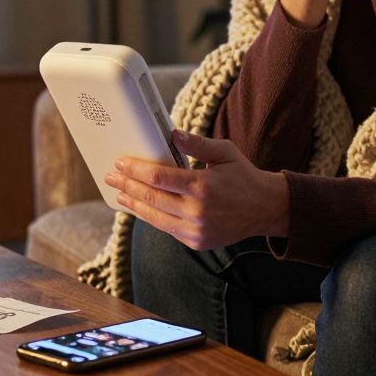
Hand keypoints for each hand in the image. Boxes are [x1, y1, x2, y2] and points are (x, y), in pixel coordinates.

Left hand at [104, 130, 288, 249]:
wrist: (265, 209)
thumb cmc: (243, 176)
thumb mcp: (225, 152)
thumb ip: (197, 144)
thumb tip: (172, 134)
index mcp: (202, 187)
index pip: (158, 178)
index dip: (135, 170)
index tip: (120, 163)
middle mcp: (197, 212)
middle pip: (151, 198)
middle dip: (126, 187)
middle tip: (110, 177)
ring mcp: (196, 230)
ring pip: (155, 218)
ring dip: (133, 206)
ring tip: (119, 195)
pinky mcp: (196, 242)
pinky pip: (166, 229)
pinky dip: (151, 217)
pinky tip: (140, 208)